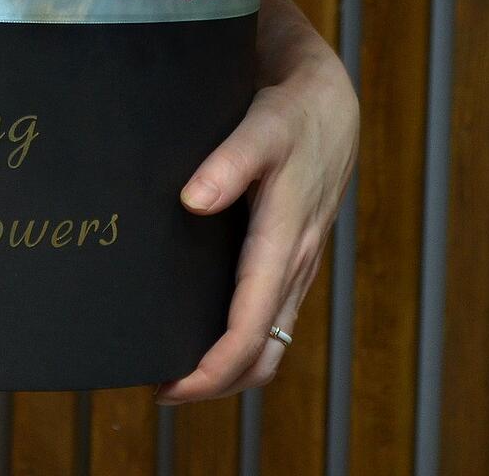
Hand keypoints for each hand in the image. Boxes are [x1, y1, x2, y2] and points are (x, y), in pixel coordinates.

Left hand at [154, 0, 359, 403]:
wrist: (327, 101)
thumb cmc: (293, 114)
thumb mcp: (262, 127)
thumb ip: (229, 162)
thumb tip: (192, 202)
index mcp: (285, 241)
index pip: (251, 330)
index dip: (212, 369)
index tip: (168, 386)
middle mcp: (295, 263)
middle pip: (264, 354)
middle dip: (216, 381)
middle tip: (161, 386)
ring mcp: (297, 262)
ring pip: (271, 340)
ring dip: (229, 365)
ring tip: (174, 364)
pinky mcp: (291, 253)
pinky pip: (271, 314)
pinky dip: (242, 337)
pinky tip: (202, 322)